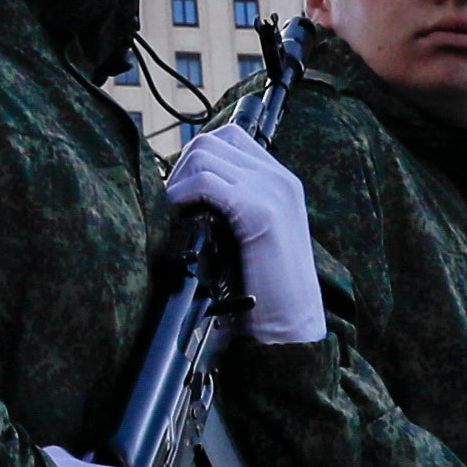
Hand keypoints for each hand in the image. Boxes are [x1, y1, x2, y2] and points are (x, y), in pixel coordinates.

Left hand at [161, 129, 325, 343]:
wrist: (292, 327)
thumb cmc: (265, 292)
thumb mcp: (250, 237)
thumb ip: (231, 208)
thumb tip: (185, 191)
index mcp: (280, 182)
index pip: (230, 138)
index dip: (197, 159)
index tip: (182, 191)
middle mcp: (279, 179)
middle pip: (213, 141)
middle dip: (183, 166)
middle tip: (174, 203)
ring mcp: (273, 191)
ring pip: (206, 153)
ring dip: (180, 179)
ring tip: (176, 211)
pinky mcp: (260, 211)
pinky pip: (206, 180)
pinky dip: (183, 194)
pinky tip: (179, 216)